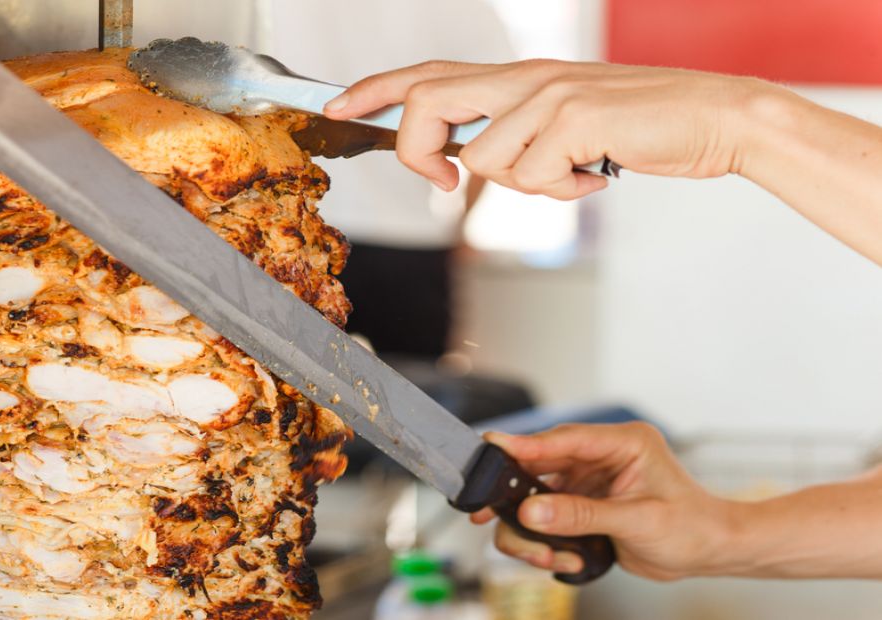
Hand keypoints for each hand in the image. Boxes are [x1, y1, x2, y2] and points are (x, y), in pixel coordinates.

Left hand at [323, 60, 776, 199]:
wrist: (715, 117)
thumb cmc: (639, 126)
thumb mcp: (564, 127)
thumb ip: (511, 138)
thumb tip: (467, 166)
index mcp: (518, 76)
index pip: (430, 74)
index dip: (376, 88)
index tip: (336, 105)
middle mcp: (524, 78)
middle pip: (428, 99)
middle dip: (414, 147)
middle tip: (434, 179)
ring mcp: (546, 94)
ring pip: (483, 161)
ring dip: (525, 185)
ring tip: (572, 172)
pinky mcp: (571, 119)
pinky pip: (530, 178)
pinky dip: (562, 191)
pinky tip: (595, 174)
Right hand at [473, 422, 736, 580]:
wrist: (711, 551)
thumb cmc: (693, 527)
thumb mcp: (638, 521)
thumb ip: (582, 515)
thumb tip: (532, 511)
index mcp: (623, 443)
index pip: (565, 439)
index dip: (525, 444)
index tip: (492, 448)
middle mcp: (601, 457)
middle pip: (540, 466)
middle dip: (514, 494)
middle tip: (485, 511)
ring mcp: (590, 481)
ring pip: (536, 495)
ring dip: (530, 528)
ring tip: (543, 555)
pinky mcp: (583, 504)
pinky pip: (546, 517)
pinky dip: (543, 540)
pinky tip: (558, 558)